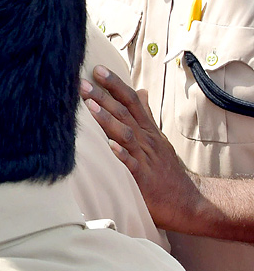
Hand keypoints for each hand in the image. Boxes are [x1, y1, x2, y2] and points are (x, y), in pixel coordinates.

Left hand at [80, 65, 204, 231]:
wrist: (187, 202)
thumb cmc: (165, 169)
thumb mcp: (157, 137)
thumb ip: (146, 115)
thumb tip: (140, 91)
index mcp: (147, 129)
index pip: (131, 101)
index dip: (115, 84)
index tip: (98, 68)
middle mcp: (145, 139)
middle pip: (124, 113)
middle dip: (103, 96)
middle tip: (83, 82)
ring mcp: (145, 158)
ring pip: (126, 134)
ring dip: (107, 120)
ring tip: (90, 106)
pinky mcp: (143, 178)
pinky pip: (131, 165)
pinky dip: (121, 155)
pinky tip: (109, 146)